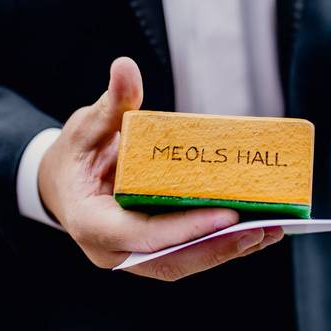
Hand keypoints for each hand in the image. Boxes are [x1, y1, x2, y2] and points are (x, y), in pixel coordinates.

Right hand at [38, 57, 282, 280]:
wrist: (60, 184)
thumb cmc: (75, 154)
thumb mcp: (87, 126)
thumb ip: (111, 103)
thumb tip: (125, 67)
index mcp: (91, 222)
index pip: (142, 235)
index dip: (185, 229)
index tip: (226, 216)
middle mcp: (112, 250)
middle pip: (170, 260)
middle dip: (217, 247)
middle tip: (260, 228)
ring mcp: (132, 256)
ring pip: (182, 263)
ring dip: (226, 251)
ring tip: (270, 231)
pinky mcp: (150, 252)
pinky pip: (186, 256)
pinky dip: (220, 246)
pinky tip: (256, 231)